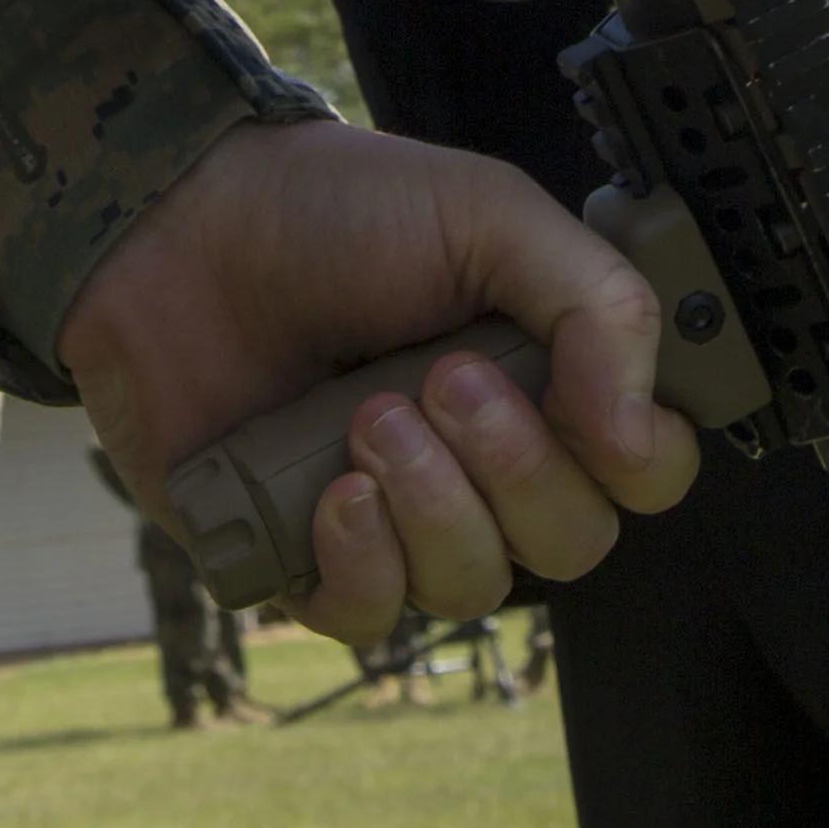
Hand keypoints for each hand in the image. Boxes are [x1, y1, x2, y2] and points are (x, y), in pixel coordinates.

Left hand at [59, 120, 699, 650]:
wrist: (181, 228)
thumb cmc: (334, 209)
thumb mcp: (491, 213)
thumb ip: (598, 305)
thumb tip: (642, 432)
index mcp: (546, 377)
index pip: (647, 468)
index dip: (639, 460)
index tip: (593, 415)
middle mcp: (486, 460)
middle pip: (573, 541)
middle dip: (517, 468)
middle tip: (444, 379)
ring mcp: (400, 517)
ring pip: (476, 585)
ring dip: (432, 503)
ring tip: (367, 414)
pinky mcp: (309, 559)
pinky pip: (376, 618)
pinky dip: (364, 562)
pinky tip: (333, 492)